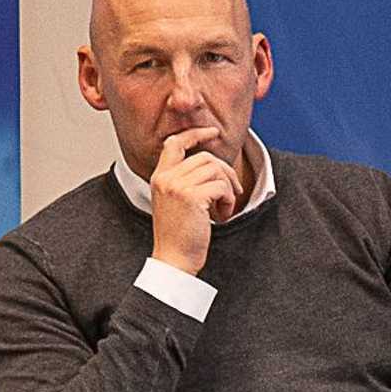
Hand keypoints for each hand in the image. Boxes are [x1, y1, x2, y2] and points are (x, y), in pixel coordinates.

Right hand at [147, 131, 241, 278]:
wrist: (173, 259)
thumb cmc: (178, 234)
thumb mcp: (174, 201)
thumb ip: (185, 180)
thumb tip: (213, 164)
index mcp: (159, 177)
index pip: (174, 143)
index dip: (195, 134)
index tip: (213, 132)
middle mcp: (166, 178)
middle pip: (205, 157)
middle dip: (225, 173)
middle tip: (231, 192)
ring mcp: (177, 186)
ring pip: (216, 169)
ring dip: (228, 188)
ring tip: (224, 207)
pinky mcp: (192, 197)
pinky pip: (222, 186)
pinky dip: (228, 200)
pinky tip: (222, 215)